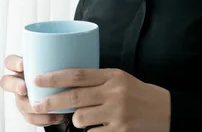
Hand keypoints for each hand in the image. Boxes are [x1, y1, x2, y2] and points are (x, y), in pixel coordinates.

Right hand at [0, 55, 67, 127]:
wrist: (70, 91)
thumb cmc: (61, 73)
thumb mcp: (57, 62)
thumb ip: (56, 57)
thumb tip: (68, 45)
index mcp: (23, 67)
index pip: (10, 62)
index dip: (14, 63)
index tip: (23, 65)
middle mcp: (20, 81)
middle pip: (7, 82)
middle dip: (14, 86)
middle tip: (24, 89)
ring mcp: (23, 97)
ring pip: (19, 103)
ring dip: (30, 106)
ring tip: (46, 107)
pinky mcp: (30, 112)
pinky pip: (31, 118)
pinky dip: (43, 119)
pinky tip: (56, 116)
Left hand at [32, 68, 170, 131]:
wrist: (165, 111)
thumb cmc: (138, 93)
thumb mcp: (120, 79)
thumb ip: (97, 80)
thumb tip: (67, 82)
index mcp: (112, 76)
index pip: (78, 74)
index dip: (55, 77)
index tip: (37, 80)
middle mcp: (114, 93)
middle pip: (74, 97)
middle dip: (51, 102)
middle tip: (36, 104)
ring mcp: (117, 113)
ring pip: (81, 118)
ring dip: (75, 120)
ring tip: (82, 118)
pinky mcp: (120, 131)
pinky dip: (90, 131)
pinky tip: (97, 127)